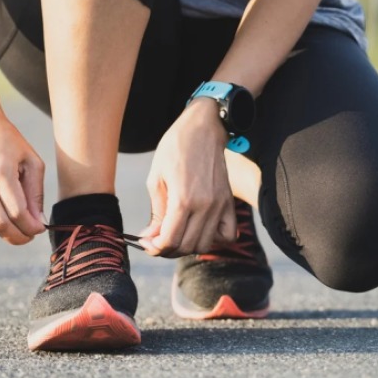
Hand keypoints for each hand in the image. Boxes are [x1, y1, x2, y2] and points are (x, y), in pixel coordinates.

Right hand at [0, 102, 45, 244]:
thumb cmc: (10, 143)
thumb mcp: (31, 161)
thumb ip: (35, 193)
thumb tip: (37, 223)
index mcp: (1, 170)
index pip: (17, 211)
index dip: (31, 226)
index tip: (39, 229)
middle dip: (17, 236)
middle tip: (26, 236)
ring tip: (4, 226)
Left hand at [139, 99, 236, 256]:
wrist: (203, 128)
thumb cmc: (175, 148)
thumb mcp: (156, 178)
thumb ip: (156, 212)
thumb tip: (151, 237)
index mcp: (183, 199)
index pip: (170, 240)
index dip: (155, 248)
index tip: (148, 244)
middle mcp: (205, 206)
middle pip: (187, 246)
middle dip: (168, 249)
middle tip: (158, 240)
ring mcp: (220, 205)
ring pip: (206, 245)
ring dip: (189, 246)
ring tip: (177, 234)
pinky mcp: (229, 202)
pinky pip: (228, 235)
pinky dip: (215, 239)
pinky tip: (201, 229)